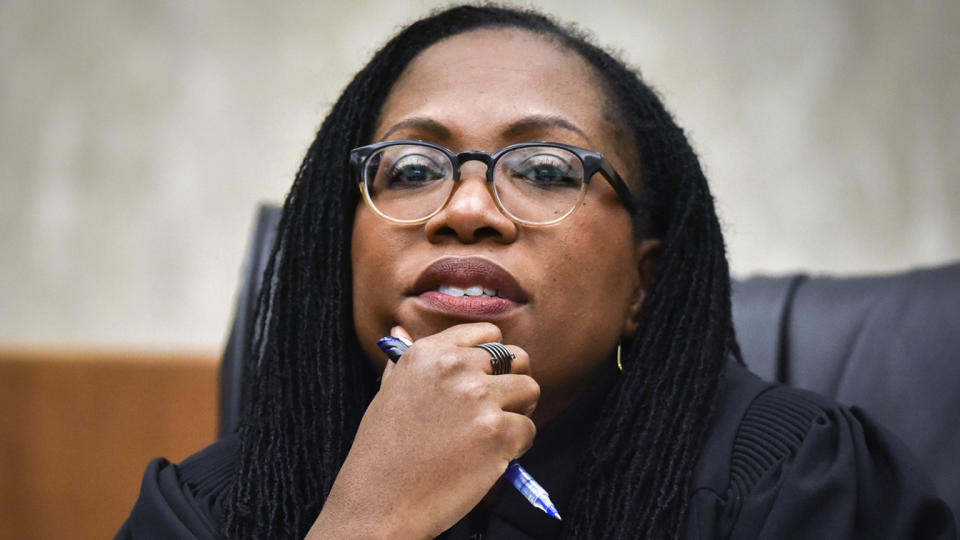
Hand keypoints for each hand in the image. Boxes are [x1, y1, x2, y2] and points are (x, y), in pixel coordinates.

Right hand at [306, 322, 539, 538]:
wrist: (380, 503)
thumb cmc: (382, 452)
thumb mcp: (388, 392)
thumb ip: (404, 360)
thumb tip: (400, 329)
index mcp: (428, 353)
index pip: (487, 334)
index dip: (493, 358)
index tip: (486, 378)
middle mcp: (455, 368)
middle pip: (517, 358)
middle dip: (512, 382)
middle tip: (495, 410)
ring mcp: (478, 399)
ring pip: (530, 390)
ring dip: (518, 412)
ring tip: (492, 435)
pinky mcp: (497, 432)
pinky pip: (529, 429)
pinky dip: (516, 447)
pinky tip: (489, 458)